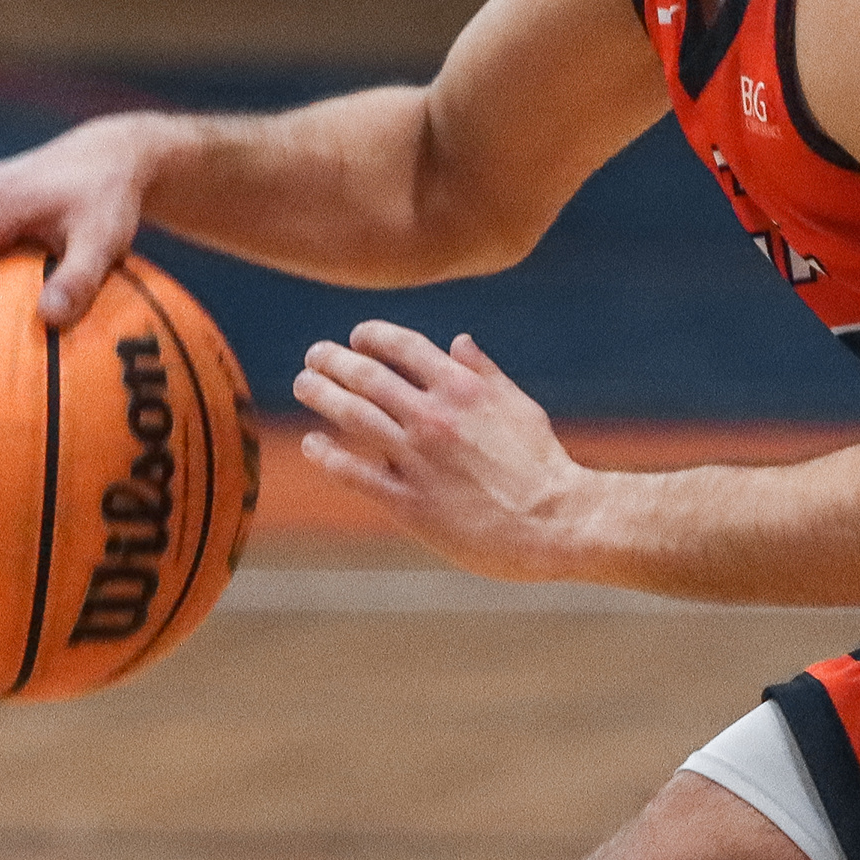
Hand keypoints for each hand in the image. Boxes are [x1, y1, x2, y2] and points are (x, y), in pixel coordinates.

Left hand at [295, 321, 596, 580]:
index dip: (372, 336)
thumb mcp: (520, 406)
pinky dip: (327, 454)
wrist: (555, 522)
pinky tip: (311, 443)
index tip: (355, 337)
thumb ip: (485, 373)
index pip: (404, 347)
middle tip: (314, 356)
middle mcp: (433, 415)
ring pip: (353, 415)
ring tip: (304, 385)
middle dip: (334, 361)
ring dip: (321, 395)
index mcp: (462, 388)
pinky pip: (354, 472)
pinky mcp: (408, 501)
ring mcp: (417, 458)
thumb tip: (458, 342)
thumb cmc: (544, 466)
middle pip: (367, 376)